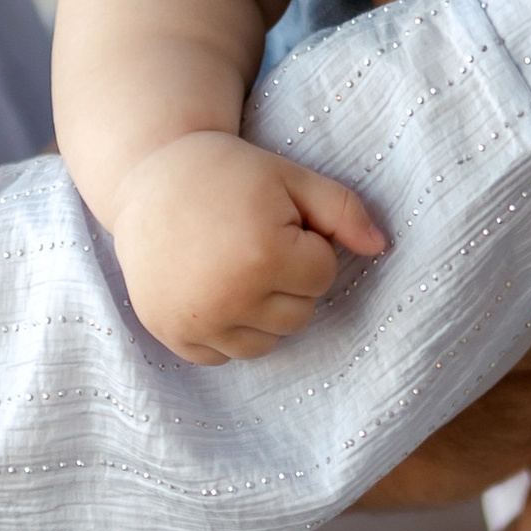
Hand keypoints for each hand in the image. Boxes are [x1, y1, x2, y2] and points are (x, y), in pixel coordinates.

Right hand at [112, 131, 386, 363]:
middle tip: (253, 241)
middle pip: (300, 315)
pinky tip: (212, 289)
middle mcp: (229, 297)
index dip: (307, 245)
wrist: (148, 177)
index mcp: (264, 255)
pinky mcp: (170, 333)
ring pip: (266, 344)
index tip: (276, 221)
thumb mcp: (291, 178)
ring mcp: (196, 321)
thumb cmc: (230, 174)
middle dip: (288, 281)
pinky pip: (224, 356)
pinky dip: (226, 330)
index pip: (323, 276)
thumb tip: (382, 248)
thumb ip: (344, 211)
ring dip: (262, 312)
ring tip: (235, 267)